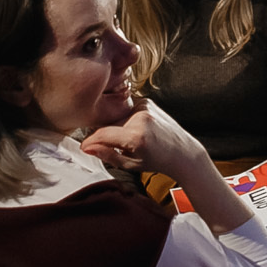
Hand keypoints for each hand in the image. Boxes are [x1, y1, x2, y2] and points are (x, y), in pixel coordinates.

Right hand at [78, 99, 201, 180]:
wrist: (182, 152)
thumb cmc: (158, 161)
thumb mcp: (131, 164)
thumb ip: (107, 155)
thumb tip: (87, 148)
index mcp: (136, 137)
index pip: (103, 134)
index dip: (91, 141)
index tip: (84, 147)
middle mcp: (140, 118)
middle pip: (109, 124)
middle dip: (105, 135)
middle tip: (115, 147)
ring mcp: (145, 107)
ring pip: (116, 116)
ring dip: (117, 127)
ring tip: (130, 140)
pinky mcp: (147, 102)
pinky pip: (126, 110)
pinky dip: (126, 120)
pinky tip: (137, 129)